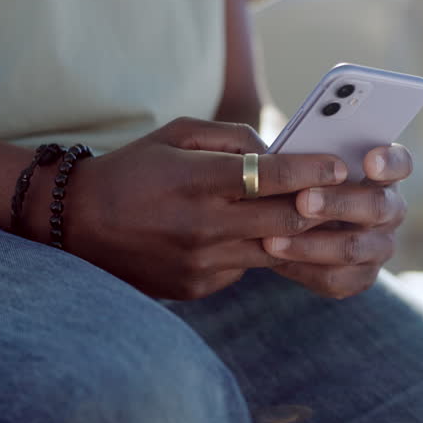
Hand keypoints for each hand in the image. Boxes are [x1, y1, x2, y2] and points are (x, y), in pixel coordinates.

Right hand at [28, 117, 346, 299]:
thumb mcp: (177, 134)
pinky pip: (244, 268)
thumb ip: (233, 138)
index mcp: (196, 180)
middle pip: (286, 222)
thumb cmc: (134, 169)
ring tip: (319, 219)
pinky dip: (258, 252)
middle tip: (346, 197)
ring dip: (300, 237)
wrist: (77, 224)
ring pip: (274, 252)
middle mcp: (201, 225)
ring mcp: (200, 262)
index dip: (312, 171)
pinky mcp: (197, 287)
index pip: (270, 176)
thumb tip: (280, 154)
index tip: (339, 166)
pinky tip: (261, 239)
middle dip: (321, 208)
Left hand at [260, 144, 411, 298]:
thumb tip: (281, 155)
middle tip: (302, 200)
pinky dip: (302, 269)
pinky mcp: (361, 277)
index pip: (400, 164)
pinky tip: (274, 259)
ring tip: (272, 240)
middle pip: (377, 207)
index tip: (369, 161)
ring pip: (353, 248)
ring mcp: (380, 247)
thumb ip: (305, 158)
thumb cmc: (302, 181)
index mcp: (383, 174)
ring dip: (311, 244)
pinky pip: (336, 278)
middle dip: (338, 203)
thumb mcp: (304, 165)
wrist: (294, 223)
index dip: (389, 163)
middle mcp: (390, 210)